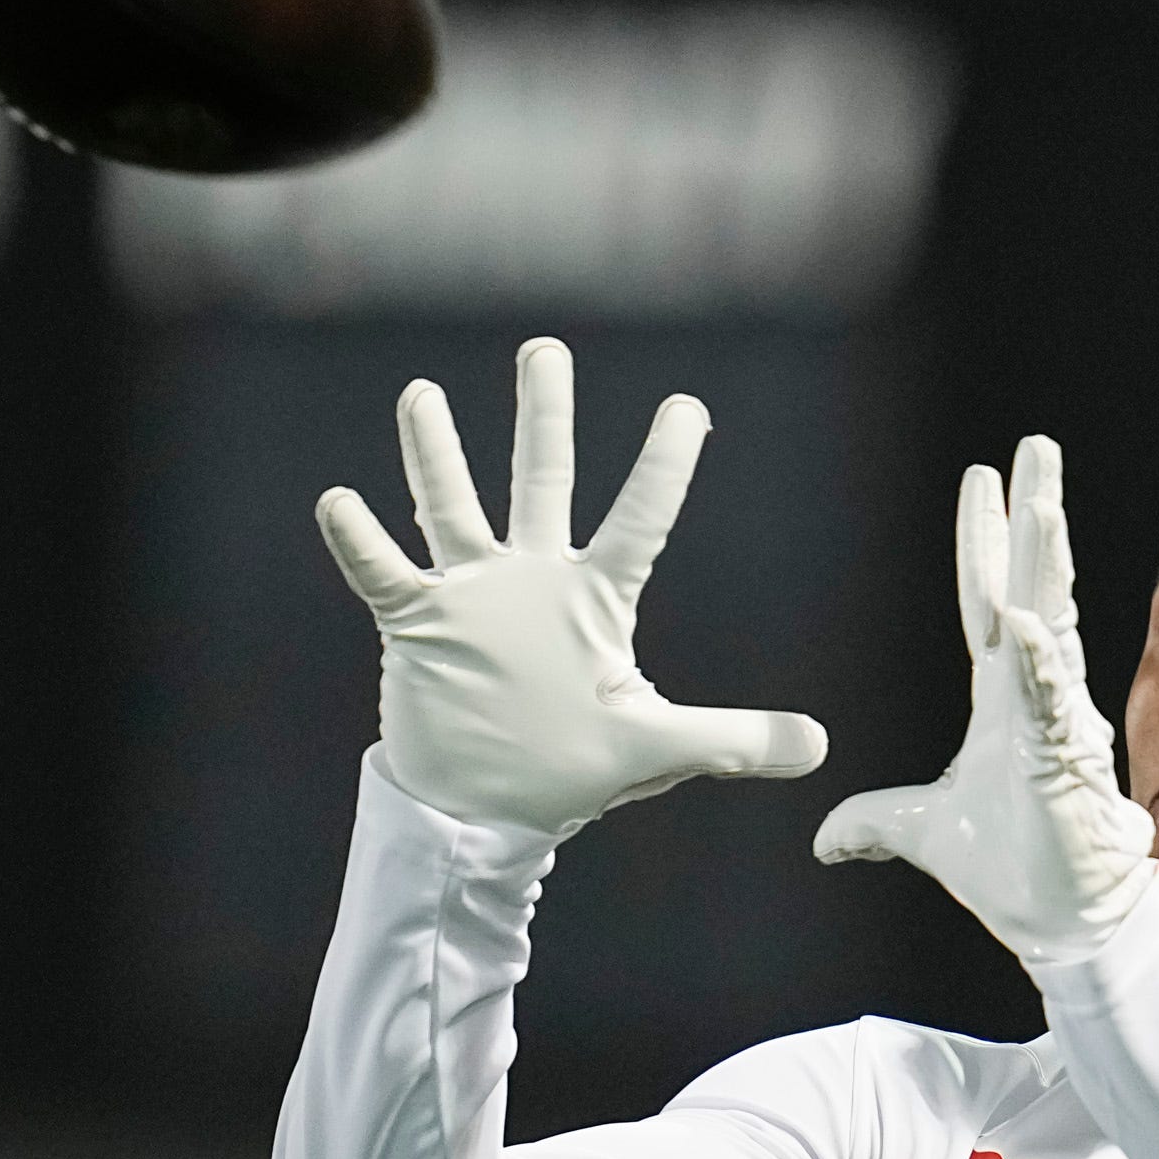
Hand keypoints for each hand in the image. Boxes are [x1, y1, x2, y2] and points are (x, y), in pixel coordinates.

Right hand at [315, 337, 829, 837]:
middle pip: (542, 481)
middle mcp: (534, 581)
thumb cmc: (570, 769)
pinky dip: (361, 542)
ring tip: (421, 394)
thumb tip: (819, 744)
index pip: (640, 519)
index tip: (687, 407)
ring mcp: (473, 597)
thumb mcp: (657, 749)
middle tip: (546, 349)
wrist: (484, 809)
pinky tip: (339, 502)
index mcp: (595, 600)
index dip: (664, 466)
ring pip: (453, 508)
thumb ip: (734, 739)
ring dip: (436, 454)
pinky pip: (383, 574)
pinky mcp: (420, 623)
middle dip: (543, 416)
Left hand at [814, 434, 1155, 965]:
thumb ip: (875, 822)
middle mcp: (1033, 695)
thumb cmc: (1016, 871)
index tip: (981, 481)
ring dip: (1044, 563)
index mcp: (1003, 699)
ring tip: (1042, 500)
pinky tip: (1026, 619)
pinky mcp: (1063, 761)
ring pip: (1050, 622)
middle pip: (1031, 585)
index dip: (983, 542)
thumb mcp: (922, 833)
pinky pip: (1049, 700)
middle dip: (1032, 515)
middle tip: (1034, 447)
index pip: (988, 602)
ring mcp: (1053, 722)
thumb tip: (827, 840)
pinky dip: (1037, 661)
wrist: (1062, 922)